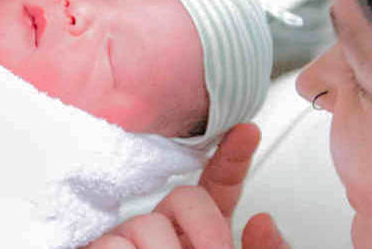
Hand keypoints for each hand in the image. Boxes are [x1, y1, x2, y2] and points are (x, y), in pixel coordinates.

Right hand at [84, 124, 289, 248]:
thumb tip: (263, 223)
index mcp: (201, 234)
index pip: (217, 188)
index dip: (232, 158)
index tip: (248, 133)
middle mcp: (164, 233)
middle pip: (181, 200)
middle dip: (205, 229)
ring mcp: (127, 243)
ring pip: (144, 223)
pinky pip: (108, 243)